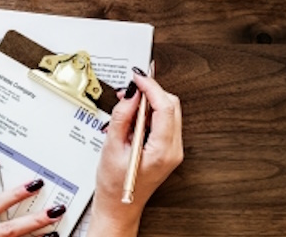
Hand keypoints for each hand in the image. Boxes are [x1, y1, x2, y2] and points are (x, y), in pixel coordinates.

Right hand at [87, 70, 183, 236]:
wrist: (118, 207)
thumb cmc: (113, 187)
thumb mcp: (112, 148)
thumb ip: (122, 117)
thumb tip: (131, 94)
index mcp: (162, 151)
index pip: (165, 107)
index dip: (151, 87)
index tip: (138, 77)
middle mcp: (173, 150)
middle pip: (171, 106)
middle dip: (152, 92)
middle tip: (131, 89)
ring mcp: (173, 150)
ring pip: (170, 112)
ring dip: (150, 103)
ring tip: (128, 105)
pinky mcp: (169, 149)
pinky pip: (165, 122)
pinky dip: (151, 114)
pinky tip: (134, 117)